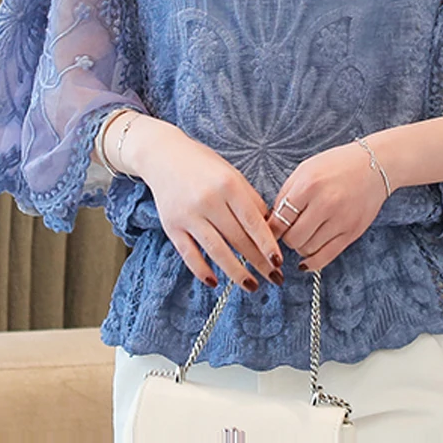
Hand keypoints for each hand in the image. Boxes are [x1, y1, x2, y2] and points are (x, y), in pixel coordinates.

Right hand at [129, 117, 284, 292]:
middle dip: (258, 262)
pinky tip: (215, 282)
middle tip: (275, 278)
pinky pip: (189, 254)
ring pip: (216, 251)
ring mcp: (188, 215)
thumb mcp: (232, 174)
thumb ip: (251, 200)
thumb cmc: (204, 165)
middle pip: (238, 239)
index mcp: (228, 185)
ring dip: (236, 273)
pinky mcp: (171, 226)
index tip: (279, 262)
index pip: (253, 222)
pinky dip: (202, 270)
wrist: (163, 155)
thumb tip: (271, 230)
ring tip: (252, 286)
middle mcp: (209, 200)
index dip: (268, 245)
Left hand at [266, 140, 388, 271]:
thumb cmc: (336, 165)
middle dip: (286, 237)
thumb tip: (270, 222)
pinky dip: (311, 262)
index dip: (271, 229)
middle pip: (292, 238)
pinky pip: (326, 257)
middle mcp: (325, 204)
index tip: (270, 230)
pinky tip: (306, 260)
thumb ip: (286, 194)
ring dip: (300, 246)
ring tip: (303, 234)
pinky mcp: (352, 232)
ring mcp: (341, 220)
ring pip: (307, 249)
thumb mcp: (305, 170)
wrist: (374, 165)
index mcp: (309, 185)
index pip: (279, 219)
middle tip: (289, 230)